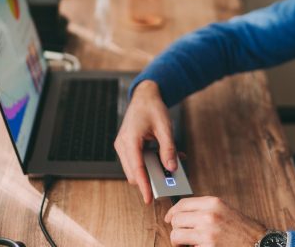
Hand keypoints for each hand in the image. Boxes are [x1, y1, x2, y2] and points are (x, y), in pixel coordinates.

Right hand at [114, 80, 176, 203]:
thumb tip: (171, 168)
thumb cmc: (153, 108)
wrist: (144, 95)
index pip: (136, 169)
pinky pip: (137, 161)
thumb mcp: (165, 128)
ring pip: (135, 169)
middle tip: (169, 181)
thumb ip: (168, 149)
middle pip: (133, 173)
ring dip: (151, 171)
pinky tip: (164, 158)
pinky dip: (149, 164)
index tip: (149, 199)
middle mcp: (123, 144)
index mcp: (130, 139)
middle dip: (149, 180)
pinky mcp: (127, 147)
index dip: (143, 185)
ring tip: (171, 166)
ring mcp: (123, 146)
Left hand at [165, 196, 266, 246]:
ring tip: (188, 245)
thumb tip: (181, 213)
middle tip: (183, 236)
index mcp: (213, 203)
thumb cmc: (243, 230)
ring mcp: (207, 234)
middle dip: (177, 229)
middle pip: (176, 220)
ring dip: (179, 242)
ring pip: (176, 236)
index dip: (172, 212)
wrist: (258, 244)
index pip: (182, 203)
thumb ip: (205, 209)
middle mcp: (209, 216)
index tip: (169, 218)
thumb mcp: (225, 210)